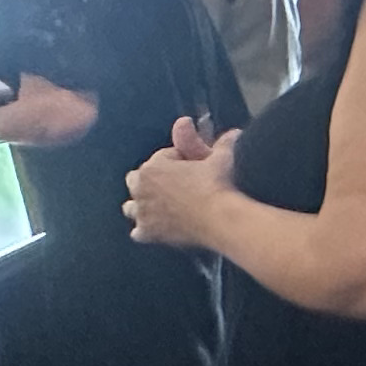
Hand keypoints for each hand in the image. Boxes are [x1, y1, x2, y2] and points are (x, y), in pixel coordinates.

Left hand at [123, 118, 239, 245]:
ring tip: (162, 209)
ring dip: (142, 207)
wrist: (218, 217)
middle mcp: (141, 187)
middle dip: (151, 182)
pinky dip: (147, 231)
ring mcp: (142, 210)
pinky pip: (138, 232)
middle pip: (136, 180)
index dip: (178, 162)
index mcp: (154, 166)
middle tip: (174, 188)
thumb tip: (234, 133)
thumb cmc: (217, 185)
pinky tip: (160, 230)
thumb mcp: (220, 158)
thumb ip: (223, 144)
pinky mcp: (147, 231)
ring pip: (131, 207)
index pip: (161, 158)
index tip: (191, 169)